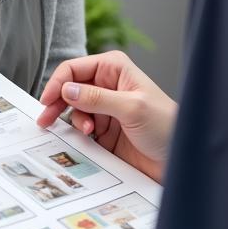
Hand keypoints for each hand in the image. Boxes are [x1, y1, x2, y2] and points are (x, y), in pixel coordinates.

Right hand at [38, 50, 176, 183]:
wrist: (181, 160)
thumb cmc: (167, 126)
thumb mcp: (131, 108)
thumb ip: (96, 98)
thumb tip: (67, 90)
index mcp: (114, 69)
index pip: (75, 68)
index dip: (58, 83)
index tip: (47, 101)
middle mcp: (108, 85)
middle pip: (70, 89)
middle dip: (58, 103)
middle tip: (46, 119)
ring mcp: (105, 109)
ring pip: (74, 110)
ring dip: (75, 122)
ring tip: (88, 133)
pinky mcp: (105, 130)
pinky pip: (82, 129)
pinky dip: (79, 136)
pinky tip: (88, 141)